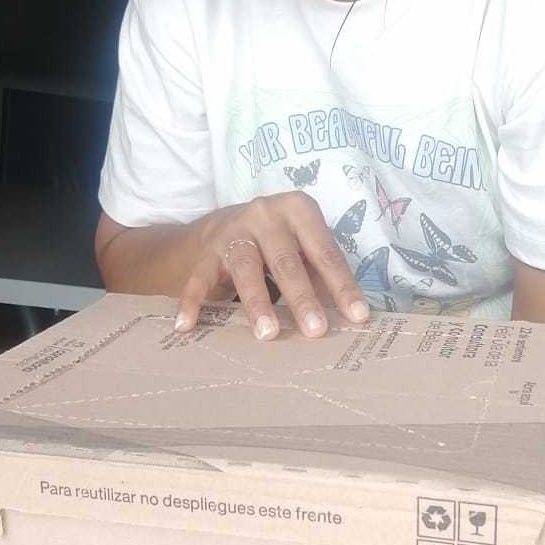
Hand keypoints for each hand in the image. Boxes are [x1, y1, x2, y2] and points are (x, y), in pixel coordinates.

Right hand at [176, 192, 369, 339]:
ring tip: (268, 334)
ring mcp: (233, 231)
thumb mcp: (304, 247)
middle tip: (316, 330)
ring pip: (246, 269)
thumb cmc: (279, 242)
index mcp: (298, 210)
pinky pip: (198, 278)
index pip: (324, 252)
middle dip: (302, 297)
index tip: (356, 316)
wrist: (223, 224)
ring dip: (257, 303)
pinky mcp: (206, 251)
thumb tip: (349, 316)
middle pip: (286, 260)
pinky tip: (187, 326)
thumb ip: (322, 274)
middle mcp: (265, 214)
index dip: (341, 285)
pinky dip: (192, 302)